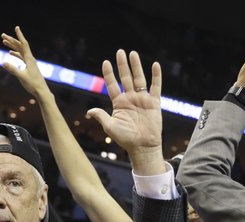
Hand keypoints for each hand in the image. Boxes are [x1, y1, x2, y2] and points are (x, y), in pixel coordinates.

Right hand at [1, 26, 49, 98]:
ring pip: (20, 51)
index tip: (16, 27)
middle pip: (20, 46)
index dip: (19, 36)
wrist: (42, 91)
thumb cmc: (33, 85)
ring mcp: (30, 63)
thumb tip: (3, 62)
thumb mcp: (21, 77)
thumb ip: (12, 69)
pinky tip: (11, 53)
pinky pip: (22, 57)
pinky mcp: (30, 67)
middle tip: (2, 35)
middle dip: (11, 40)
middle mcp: (30, 59)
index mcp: (29, 59)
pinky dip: (16, 54)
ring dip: (12, 46)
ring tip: (4, 42)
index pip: (24, 44)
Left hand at [87, 50, 163, 173]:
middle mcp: (130, 99)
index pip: (112, 84)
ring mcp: (142, 100)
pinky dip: (156, 76)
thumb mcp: (110, 127)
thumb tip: (89, 111)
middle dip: (122, 65)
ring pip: (139, 79)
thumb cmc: (125, 139)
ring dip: (136, 66)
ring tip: (132, 53)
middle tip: (120, 51)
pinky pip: (155, 87)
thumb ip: (101, 116)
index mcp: (119, 103)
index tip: (106, 62)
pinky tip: (155, 65)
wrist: (142, 147)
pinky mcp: (154, 103)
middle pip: (125, 78)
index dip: (109, 74)